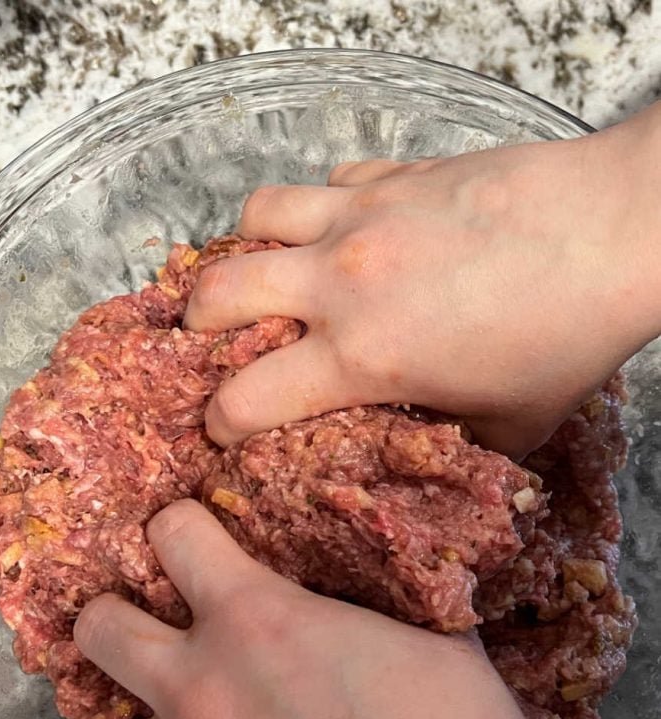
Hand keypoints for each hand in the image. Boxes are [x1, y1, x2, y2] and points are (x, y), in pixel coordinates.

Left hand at [73, 500, 660, 718]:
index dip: (182, 524)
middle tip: (155, 618)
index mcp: (253, 618)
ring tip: (180, 714)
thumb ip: (368, 595)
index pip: (170, 534)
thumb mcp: (421, 628)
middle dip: (116, 612)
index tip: (197, 533)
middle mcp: (201, 690)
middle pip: (99, 631)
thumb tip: (370, 573)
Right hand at [186, 104, 660, 457]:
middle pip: (218, 293)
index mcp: (360, 357)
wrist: (614, 235)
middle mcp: (340, 282)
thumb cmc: (565, 336)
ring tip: (262, 269)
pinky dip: (317, 208)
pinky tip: (342, 229)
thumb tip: (433, 448)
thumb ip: (449, 444)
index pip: (244, 399)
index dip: (219, 423)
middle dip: (197, 326)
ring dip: (245, 247)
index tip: (223, 428)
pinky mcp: (393, 176)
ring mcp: (361, 218)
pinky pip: (326, 183)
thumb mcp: (508, 426)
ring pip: (255, 217)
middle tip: (210, 340)